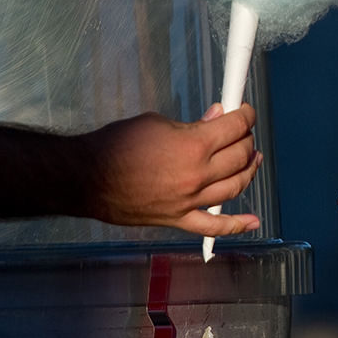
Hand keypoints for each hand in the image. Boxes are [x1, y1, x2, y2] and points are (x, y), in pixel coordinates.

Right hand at [78, 103, 262, 235]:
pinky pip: (212, 226)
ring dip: (248, 170)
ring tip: (252, 159)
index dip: (246, 115)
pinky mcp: (178, 219)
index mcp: (194, 146)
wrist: (85, 177)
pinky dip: (236, 225)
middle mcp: (197, 176)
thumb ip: (192, 124)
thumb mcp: (157, 123)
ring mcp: (189, 201)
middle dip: (246, 139)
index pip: (235, 127)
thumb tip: (215, 118)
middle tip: (242, 132)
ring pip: (235, 187)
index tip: (245, 112)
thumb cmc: (115, 146)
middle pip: (240, 156)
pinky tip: (253, 221)